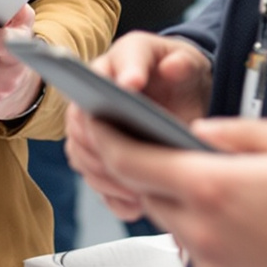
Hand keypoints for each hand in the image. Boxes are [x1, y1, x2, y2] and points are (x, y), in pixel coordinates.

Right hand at [64, 32, 214, 219]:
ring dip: (104, 175)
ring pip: (81, 156)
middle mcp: (91, 99)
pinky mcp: (101, 158)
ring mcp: (92, 131)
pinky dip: (112, 196)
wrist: (184, 98)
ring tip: (137, 188)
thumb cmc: (180, 76)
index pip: (96, 75)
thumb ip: (182, 62)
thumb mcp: (187, 62)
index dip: (107, 84)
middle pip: (79, 124)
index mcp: (111, 67)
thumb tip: (172, 67)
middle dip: (102, 143)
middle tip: (129, 155)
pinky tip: (135, 204)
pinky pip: (94, 180)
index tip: (130, 89)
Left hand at [74, 115, 266, 266]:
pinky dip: (219, 242)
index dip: (107, 139)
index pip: (132, 161)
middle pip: (152, 196)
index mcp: (211, 187)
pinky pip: (208, 259)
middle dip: (157, 173)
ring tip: (241, 198)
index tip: (98, 123)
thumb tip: (202, 132)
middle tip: (182, 155)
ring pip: (180, 229)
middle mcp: (201, 232)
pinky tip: (260, 234)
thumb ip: (238, 132)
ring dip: (193, 209)